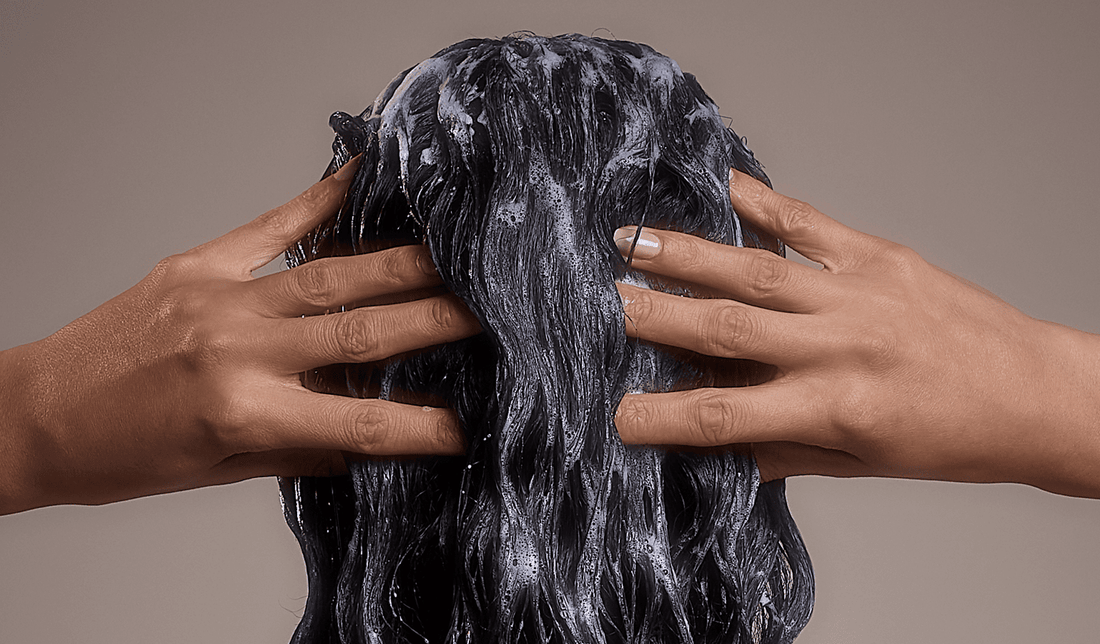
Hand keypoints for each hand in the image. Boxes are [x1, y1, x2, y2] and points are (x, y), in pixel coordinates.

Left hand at [0, 157, 480, 514]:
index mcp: (246, 413)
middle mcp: (241, 350)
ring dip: (406, 265)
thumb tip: (370, 438)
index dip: (424, 427)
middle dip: (441, 321)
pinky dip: (325, 198)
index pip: (362, 420)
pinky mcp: (199, 263)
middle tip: (494, 310)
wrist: (37, 414)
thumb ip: (301, 449)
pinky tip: (367, 176)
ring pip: (336, 276)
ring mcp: (221, 298)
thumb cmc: (124, 455)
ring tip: (458, 256)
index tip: (470, 426)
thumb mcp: (220, 469)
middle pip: (365, 332)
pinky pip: (276, 224)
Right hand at [614, 169, 1099, 497]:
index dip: (663, 418)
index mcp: (833, 410)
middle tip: (603, 303)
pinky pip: (809, 223)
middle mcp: (838, 349)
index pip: (725, 417)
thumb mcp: (863, 464)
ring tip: (631, 242)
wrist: (1034, 394)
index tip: (618, 414)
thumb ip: (784, 452)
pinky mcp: (879, 257)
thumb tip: (717, 448)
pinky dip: (761, 201)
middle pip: (725, 331)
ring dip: (687, 255)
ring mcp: (857, 296)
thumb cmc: (951, 438)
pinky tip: (721, 185)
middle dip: (655, 317)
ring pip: (754, 271)